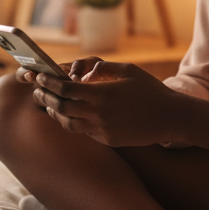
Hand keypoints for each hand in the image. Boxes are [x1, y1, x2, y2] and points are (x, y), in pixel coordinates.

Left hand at [29, 59, 183, 147]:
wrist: (171, 118)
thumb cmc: (150, 90)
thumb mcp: (129, 70)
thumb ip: (103, 68)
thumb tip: (83, 72)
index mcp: (102, 93)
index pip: (65, 89)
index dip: (49, 82)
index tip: (40, 77)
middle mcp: (99, 113)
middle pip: (61, 107)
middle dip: (45, 97)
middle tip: (37, 90)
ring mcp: (103, 129)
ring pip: (68, 124)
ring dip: (55, 113)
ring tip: (50, 104)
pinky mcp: (108, 140)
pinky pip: (84, 131)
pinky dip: (74, 122)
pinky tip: (71, 115)